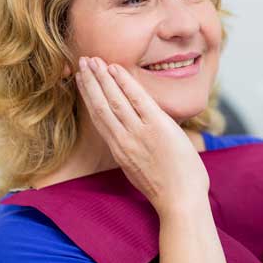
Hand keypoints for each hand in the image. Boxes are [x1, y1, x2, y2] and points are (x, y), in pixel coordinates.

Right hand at [75, 56, 209, 217]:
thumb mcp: (141, 170)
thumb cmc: (168, 190)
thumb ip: (134, 151)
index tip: (82, 81)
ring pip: (113, 100)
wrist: (180, 202)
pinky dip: (125, 83)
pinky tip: (116, 69)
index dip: (89, 97)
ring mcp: (139, 133)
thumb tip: (136, 138)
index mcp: (119, 151)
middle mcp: (123, 141)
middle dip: (90, 82)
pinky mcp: (157, 128)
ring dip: (102, 78)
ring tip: (92, 60)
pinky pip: (138, 99)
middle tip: (82, 62)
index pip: (99, 118)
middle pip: (101, 106)